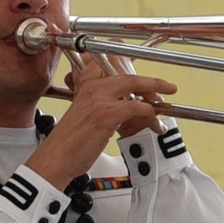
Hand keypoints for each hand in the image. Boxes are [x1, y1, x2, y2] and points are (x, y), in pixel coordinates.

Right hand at [26, 54, 176, 189]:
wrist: (56, 158)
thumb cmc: (69, 142)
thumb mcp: (84, 114)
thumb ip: (101, 104)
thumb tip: (127, 104)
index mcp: (86, 84)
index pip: (112, 64)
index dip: (132, 67)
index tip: (146, 77)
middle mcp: (92, 87)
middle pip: (129, 73)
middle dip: (152, 81)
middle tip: (167, 87)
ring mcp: (99, 99)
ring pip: (136, 87)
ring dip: (155, 99)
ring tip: (163, 109)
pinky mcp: (106, 115)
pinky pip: (137, 107)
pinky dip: (150, 115)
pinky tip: (155, 124)